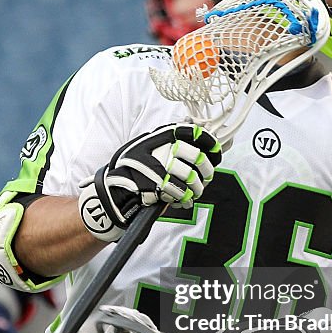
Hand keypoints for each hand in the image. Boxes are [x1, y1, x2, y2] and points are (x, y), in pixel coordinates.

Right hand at [78, 123, 219, 241]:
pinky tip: (183, 201)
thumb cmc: (135, 169)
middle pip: (196, 156)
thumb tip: (201, 144)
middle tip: (206, 177)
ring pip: (192, 176)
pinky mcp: (158, 184)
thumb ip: (171, 143)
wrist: (115, 190)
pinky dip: (185, 199)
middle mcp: (161, 147)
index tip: (216, 151)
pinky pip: (182, 192)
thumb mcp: (149, 148)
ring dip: (197, 188)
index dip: (209, 142)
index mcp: (160, 136)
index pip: (192, 132)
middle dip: (206, 170)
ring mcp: (159, 165)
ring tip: (194, 192)